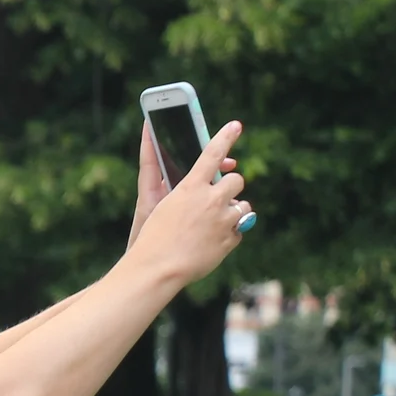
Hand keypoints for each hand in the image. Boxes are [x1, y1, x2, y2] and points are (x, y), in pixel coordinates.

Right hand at [123, 121, 252, 286]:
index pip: (212, 154)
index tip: (235, 126)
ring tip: (214, 224)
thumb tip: (202, 186)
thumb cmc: (152, 238)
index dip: (225, 137)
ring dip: (233, 212)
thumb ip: (185, 193)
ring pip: (243, 206)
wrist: (159, 269)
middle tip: (219, 197)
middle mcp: (211, 200)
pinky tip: (212, 242)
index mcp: (191, 188)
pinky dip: (229, 234)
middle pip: (236, 180)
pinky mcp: (231, 239)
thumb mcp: (160, 207)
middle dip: (230, 187)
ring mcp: (224, 220)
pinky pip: (239, 230)